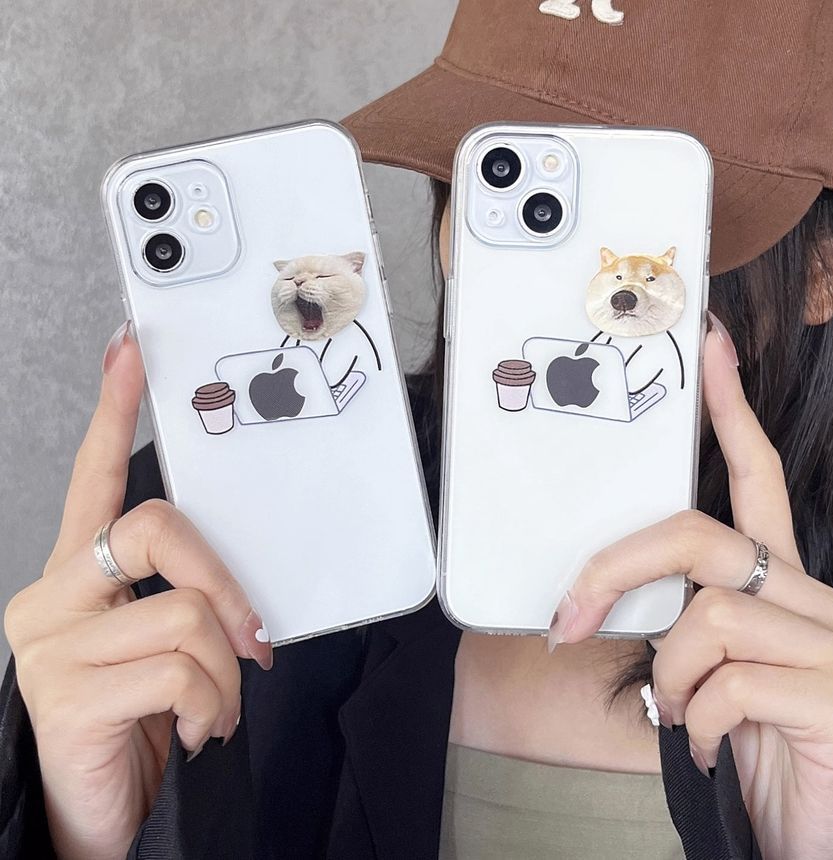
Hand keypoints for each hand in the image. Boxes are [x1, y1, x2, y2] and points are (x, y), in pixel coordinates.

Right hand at [4, 323, 273, 859]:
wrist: (101, 810)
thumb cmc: (141, 717)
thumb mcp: (165, 643)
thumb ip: (183, 595)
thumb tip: (236, 591)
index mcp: (81, 573)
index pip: (94, 479)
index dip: (112, 412)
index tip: (130, 353)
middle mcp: (54, 594)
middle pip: (156, 527)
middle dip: (224, 583)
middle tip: (253, 638)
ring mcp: (51, 644)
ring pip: (184, 613)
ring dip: (226, 671)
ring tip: (214, 707)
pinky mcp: (64, 696)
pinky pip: (179, 671)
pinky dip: (211, 705)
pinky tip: (193, 730)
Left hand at [547, 323, 832, 859]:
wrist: (809, 833)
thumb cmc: (753, 744)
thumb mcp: (704, 673)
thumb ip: (672, 625)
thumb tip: (594, 604)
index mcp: (779, 587)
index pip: (759, 477)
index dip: (733, 411)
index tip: (711, 350)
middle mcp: (814, 601)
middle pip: (701, 536)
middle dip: (617, 568)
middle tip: (572, 617)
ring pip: (708, 615)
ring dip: (665, 675)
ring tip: (677, 716)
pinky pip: (732, 684)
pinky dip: (696, 723)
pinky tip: (709, 747)